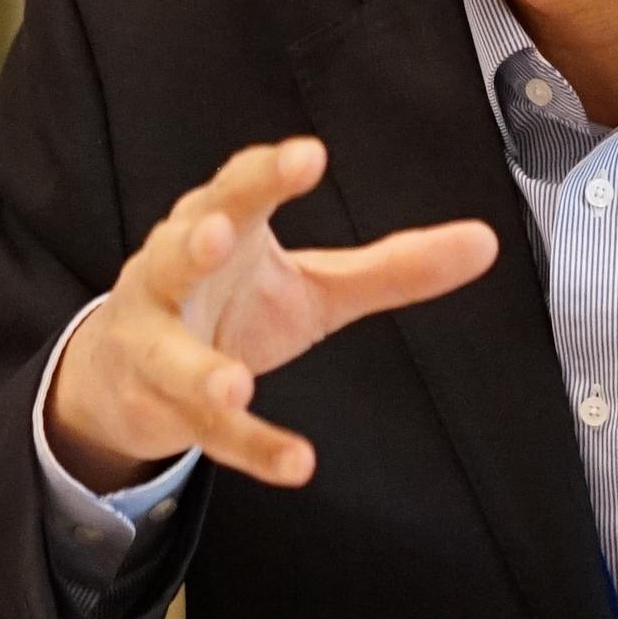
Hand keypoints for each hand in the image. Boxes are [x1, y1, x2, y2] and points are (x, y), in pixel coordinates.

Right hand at [45, 136, 498, 492]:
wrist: (130, 375)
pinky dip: (249, 446)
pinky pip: (204, 433)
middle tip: (220, 232)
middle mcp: (174, 274)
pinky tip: (297, 463)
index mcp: (219, 226)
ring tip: (235, 382)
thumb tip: (487, 242)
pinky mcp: (162, 407)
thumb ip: (393, 267)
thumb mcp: (317, 285)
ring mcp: (158, 343)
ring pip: (170, 354)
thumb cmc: (232, 305)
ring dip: (199, 368)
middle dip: (197, 238)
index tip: (308, 155)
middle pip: (180, 249)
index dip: (268, 173)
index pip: (238, 188)